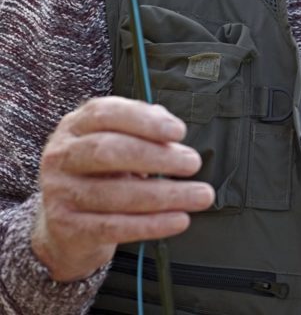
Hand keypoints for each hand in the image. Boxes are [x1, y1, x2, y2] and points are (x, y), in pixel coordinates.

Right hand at [32, 96, 216, 281]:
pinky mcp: (67, 228)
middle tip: (193, 163)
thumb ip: (143, 130)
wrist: (66, 227)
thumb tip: (172, 131)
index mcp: (75, 126)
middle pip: (108, 151)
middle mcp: (61, 156)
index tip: (180, 132)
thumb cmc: (102, 174)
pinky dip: (152, 224)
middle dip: (156, 157)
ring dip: (166, 195)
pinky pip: (114, 226)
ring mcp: (59, 193)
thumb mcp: (116, 143)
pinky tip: (179, 220)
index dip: (145, 121)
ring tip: (200, 196)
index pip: (106, 114)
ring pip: (115, 194)